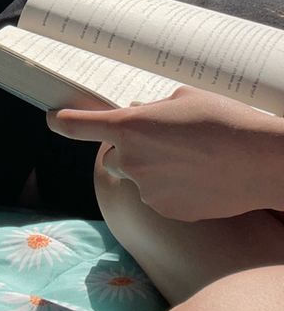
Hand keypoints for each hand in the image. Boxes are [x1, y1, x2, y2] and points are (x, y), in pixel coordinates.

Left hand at [47, 86, 283, 220]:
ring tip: (189, 158)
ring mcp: (147, 190)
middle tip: (162, 139)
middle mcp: (131, 160)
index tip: (53, 118)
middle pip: (114, 155)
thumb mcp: (181, 99)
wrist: (258, 162)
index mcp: (130, 127)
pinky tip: (196, 178)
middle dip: (128, 148)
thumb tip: (139, 115)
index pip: (79, 126)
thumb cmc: (221, 120)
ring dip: (151, 168)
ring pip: (138, 177)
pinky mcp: (166, 211)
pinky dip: (169, 188)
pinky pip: (157, 196)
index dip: (63, 121)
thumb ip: (151, 110)